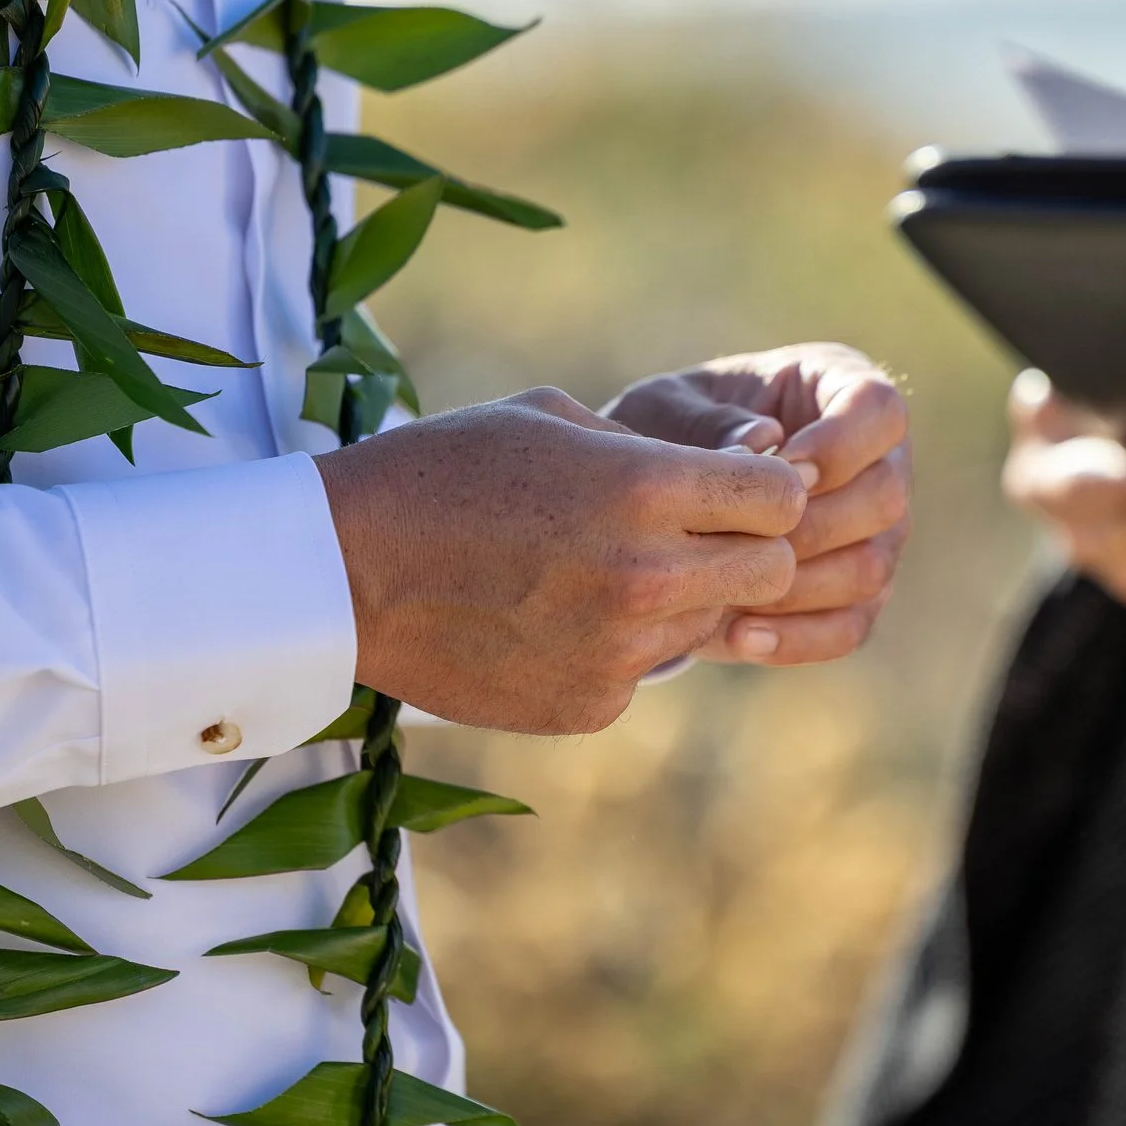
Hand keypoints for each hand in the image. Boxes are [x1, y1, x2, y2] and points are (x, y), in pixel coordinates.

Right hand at [314, 388, 807, 733]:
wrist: (343, 569)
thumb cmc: (444, 470)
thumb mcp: (553, 420)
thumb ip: (654, 449)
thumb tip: (733, 472)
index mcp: (646, 488)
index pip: (782, 499)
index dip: (765, 490)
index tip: (730, 488)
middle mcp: (648, 575)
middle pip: (773, 570)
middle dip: (744, 549)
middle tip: (685, 535)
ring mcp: (621, 650)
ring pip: (708, 624)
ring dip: (676, 599)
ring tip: (590, 570)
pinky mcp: (591, 705)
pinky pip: (644, 671)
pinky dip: (617, 648)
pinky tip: (549, 617)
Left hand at [605, 343, 910, 664]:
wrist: (648, 507)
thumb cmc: (664, 435)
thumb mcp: (666, 410)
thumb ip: (708, 422)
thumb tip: (763, 445)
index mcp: (840, 391)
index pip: (881, 410)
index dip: (843, 443)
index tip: (784, 467)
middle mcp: (877, 464)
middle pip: (886, 497)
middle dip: (816, 524)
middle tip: (746, 539)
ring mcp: (875, 535)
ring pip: (872, 568)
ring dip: (800, 585)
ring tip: (729, 592)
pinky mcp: (854, 596)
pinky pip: (850, 628)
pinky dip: (798, 638)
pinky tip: (739, 638)